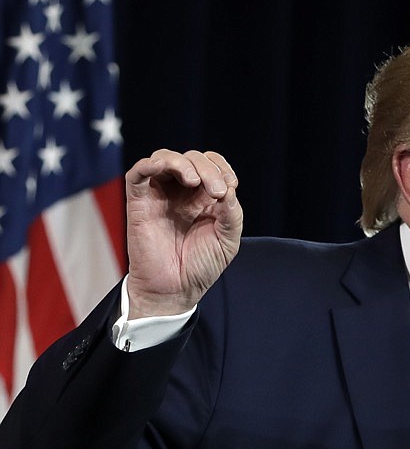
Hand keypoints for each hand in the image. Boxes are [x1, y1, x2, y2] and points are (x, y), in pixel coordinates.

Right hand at [124, 149, 242, 318]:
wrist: (175, 290)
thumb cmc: (200, 267)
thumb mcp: (227, 240)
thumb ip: (232, 214)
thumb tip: (228, 188)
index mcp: (203, 197)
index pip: (211, 164)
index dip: (222, 168)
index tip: (230, 187)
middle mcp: (181, 192)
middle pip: (192, 159)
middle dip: (209, 169)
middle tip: (217, 192)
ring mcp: (160, 195)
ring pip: (166, 157)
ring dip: (183, 163)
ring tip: (195, 181)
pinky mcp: (139, 202)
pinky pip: (138, 172)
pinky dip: (151, 163)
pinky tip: (167, 169)